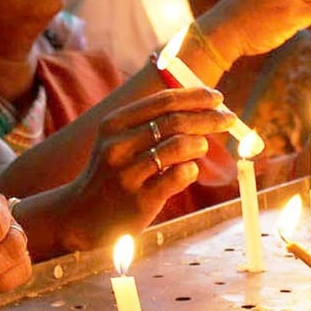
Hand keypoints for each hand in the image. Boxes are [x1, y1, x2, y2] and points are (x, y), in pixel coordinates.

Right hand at [58, 88, 235, 250]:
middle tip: (229, 119)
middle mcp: (118, 145)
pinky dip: (191, 170)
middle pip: (174, 121)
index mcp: (114, 123)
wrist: (81, 214)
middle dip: (208, 117)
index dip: (195, 96)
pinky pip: (178, 177)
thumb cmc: (113, 171)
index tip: (217, 97)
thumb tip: (201, 103)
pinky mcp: (139, 199)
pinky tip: (188, 172)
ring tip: (201, 147)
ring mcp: (127, 173)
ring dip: (199, 144)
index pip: (163, 100)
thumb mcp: (120, 139)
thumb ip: (153, 121)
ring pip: (178, 147)